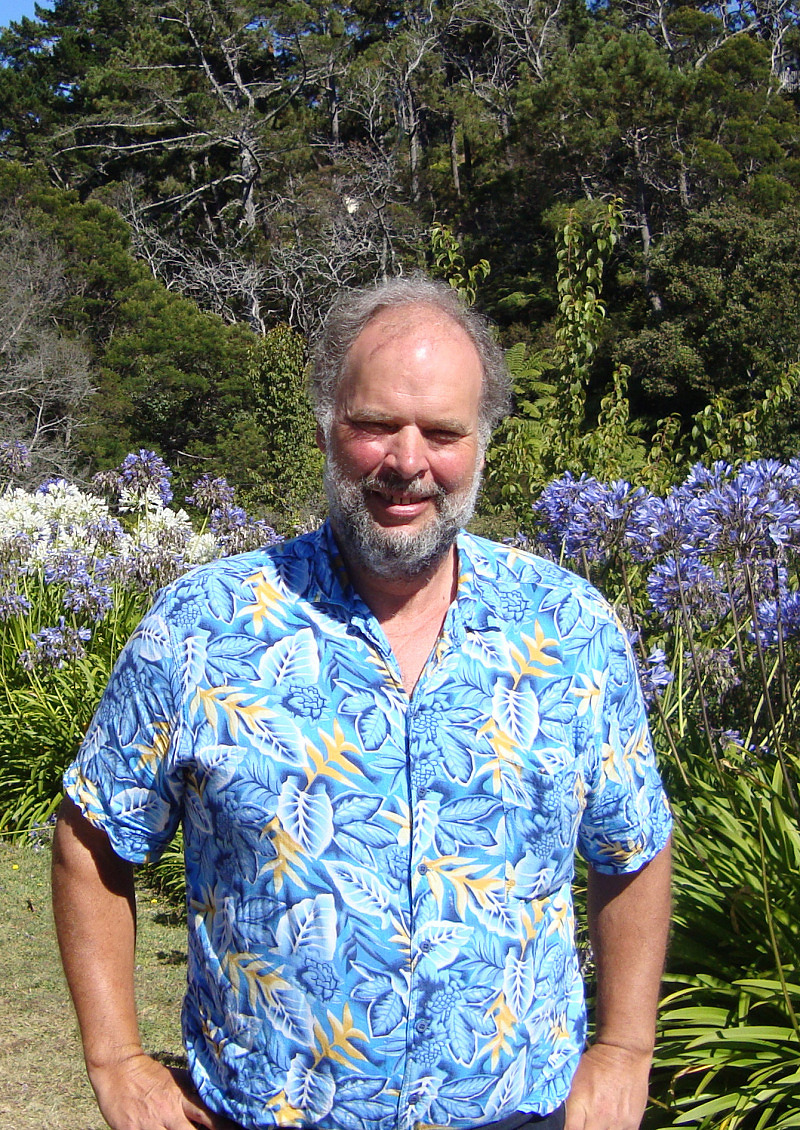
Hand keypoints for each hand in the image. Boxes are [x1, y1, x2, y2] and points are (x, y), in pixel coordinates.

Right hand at [89, 1052, 238, 1129]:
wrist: (118, 1072)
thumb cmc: (151, 1075)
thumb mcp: (177, 1079)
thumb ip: (194, 1092)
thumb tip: (218, 1098)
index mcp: (181, 1099)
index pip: (210, 1117)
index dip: (225, 1127)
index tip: (238, 1128)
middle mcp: (168, 1116)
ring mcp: (150, 1128)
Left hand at [563, 1041, 651, 1129]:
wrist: (624, 1052)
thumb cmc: (596, 1061)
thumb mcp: (575, 1077)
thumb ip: (571, 1102)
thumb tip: (567, 1117)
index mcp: (580, 1103)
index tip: (571, 1127)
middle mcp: (598, 1116)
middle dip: (585, 1129)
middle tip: (585, 1122)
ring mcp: (617, 1121)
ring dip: (601, 1129)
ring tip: (600, 1119)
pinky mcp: (632, 1122)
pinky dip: (616, 1128)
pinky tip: (613, 1120)